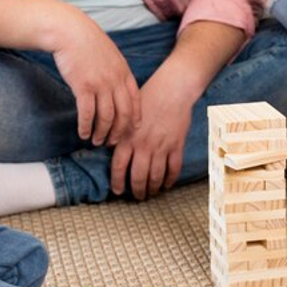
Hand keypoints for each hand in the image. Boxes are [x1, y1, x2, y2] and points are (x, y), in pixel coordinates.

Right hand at [52, 7, 141, 145]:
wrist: (70, 32)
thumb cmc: (88, 43)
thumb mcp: (111, 56)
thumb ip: (117, 73)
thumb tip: (119, 88)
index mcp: (124, 73)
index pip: (136, 102)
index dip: (134, 119)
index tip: (131, 131)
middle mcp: (116, 80)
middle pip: (123, 114)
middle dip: (119, 132)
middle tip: (111, 142)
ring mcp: (100, 84)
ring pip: (106, 117)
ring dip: (102, 133)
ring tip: (96, 141)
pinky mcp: (83, 86)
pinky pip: (87, 113)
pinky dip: (86, 126)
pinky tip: (82, 133)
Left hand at [109, 78, 191, 199]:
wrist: (172, 90)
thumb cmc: (148, 98)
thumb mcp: (127, 115)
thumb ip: (120, 133)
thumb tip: (110, 148)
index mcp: (127, 138)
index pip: (118, 167)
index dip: (117, 182)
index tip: (118, 191)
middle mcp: (143, 145)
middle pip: (138, 177)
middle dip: (137, 191)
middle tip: (138, 197)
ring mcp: (161, 147)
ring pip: (156, 176)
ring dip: (153, 188)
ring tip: (151, 193)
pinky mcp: (176, 146)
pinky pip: (173, 169)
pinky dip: (170, 180)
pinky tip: (167, 184)